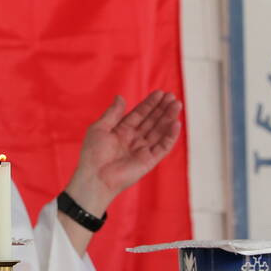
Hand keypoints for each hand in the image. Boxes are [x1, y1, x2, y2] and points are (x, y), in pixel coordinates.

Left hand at [65, 91, 182, 216]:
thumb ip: (112, 113)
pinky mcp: (149, 161)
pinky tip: (176, 124)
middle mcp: (134, 140)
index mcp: (122, 131)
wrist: (95, 177)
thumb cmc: (93, 154)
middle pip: (152, 121)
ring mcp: (143, 150)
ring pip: (159, 131)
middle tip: (172, 96)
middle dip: (162, 109)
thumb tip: (120, 97)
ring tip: (177, 105)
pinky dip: (170, 136)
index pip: (140, 114)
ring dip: (169, 118)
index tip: (160, 93)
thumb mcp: (100, 128)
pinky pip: (163, 147)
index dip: (150, 104)